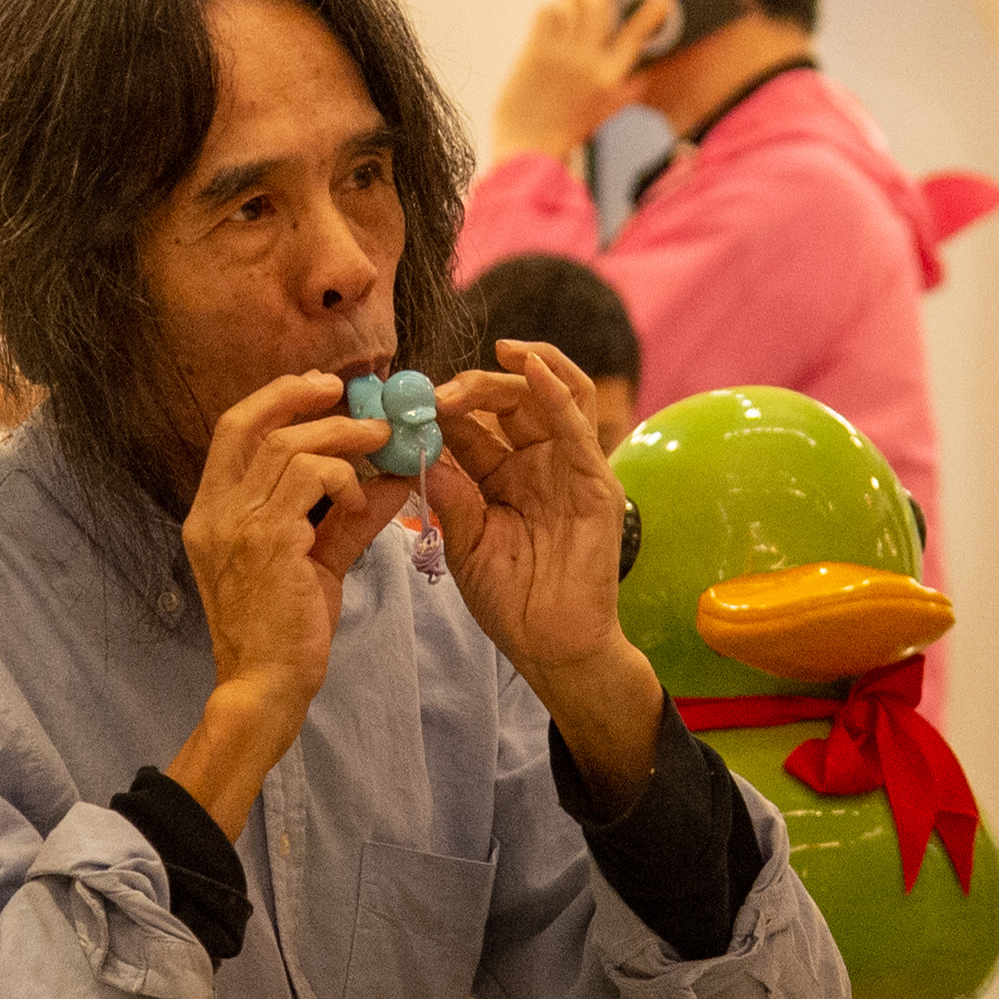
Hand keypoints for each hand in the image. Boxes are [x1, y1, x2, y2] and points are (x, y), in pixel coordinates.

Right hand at [168, 373, 406, 834]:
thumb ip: (348, 517)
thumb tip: (391, 477)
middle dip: (302, 397)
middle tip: (354, 397)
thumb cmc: (285, 631)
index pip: (232, 432)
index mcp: (211, 513)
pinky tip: (360, 498)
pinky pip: (309, 478)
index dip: (274, 400)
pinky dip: (343, 476)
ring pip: (288, 446)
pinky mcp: (266, 540)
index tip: (320, 389)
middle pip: (249, 422)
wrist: (266, 686)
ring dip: (342, 437)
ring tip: (380, 444)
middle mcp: (213, 512)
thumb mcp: (315, 561)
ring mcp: (234, 524)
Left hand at [424, 343, 662, 806]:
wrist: (551, 645)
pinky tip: (532, 368)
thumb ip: (448, 495)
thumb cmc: (509, 600)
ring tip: (499, 353)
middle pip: (511, 399)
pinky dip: (557, 389)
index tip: (403, 400)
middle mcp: (537, 463)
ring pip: (555, 394)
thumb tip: (417, 451)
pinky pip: (578, 425)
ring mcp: (569, 468)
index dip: (439, 407)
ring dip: (525, 370)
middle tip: (438, 394)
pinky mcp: (596, 480)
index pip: (470, 424)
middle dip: (475, 387)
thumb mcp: (464, 542)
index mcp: (500, 476)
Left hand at [490, 0, 672, 164]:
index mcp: (610, 79)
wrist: (528, 150)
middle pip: (600, 10)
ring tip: (564, 0)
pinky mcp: (535, 52)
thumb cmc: (562, 136)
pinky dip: (546, 11)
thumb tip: (643, 80)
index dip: (650, 16)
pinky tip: (545, 19)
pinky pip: (544, 14)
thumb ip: (623, 96)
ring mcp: (562, 55)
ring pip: (571, 6)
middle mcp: (589, 62)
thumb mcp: (601, 116)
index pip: (635, 39)